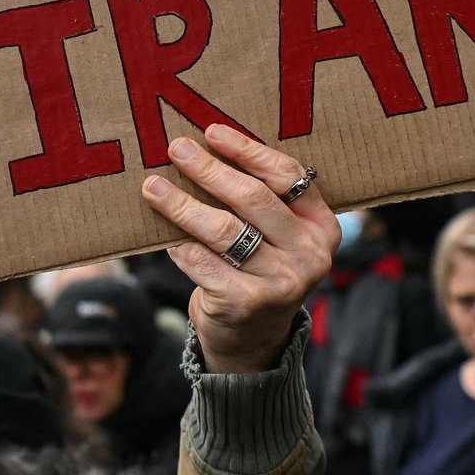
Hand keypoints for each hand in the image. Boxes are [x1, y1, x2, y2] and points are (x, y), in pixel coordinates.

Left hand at [140, 125, 338, 374]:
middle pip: (253, 198)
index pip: (288, 176)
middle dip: (209, 170)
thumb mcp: (276, 237)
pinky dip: (179, 245)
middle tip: (177, 150)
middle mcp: (309, 255)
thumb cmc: (258, 271)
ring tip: (153, 187)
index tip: (212, 132)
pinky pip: (202, 261)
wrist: (253, 341)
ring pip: (223, 229)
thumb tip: (203, 149)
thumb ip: (259, 201)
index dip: (248, 151)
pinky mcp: (247, 303)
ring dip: (182, 204)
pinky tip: (163, 235)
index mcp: (322, 227)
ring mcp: (282, 282)